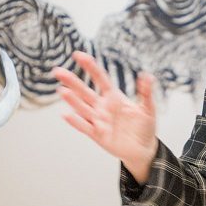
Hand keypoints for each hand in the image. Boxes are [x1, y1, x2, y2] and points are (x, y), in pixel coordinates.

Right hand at [53, 51, 157, 182]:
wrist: (143, 150)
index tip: (78, 55)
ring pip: (82, 108)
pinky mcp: (97, 135)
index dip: (90, 67)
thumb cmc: (145, 127)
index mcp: (114, 97)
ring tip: (62, 90)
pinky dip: (76, 122)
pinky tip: (66, 115)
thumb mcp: (148, 109)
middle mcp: (102, 107)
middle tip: (58, 71)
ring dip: (72, 100)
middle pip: (85, 92)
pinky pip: (85, 127)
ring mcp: (98, 120)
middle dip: (72, 81)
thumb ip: (146, 93)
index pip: (100, 78)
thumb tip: (147, 75)